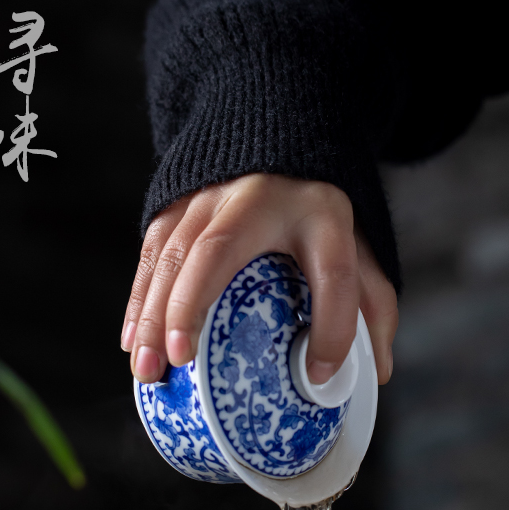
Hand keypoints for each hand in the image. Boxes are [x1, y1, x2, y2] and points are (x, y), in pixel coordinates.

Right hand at [121, 174, 397, 385]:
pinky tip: (131, 340)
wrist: (276, 135)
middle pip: (221, 248)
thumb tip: (377, 372)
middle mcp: (260, 198)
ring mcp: (210, 195)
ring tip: (147, 368)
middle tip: (178, 361)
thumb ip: (372, 305)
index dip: (332, 328)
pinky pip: (151, 253)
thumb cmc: (316, 213)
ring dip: (151, 313)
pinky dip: (138, 299)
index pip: (336, 274)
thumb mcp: (356, 248)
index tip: (318, 375)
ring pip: (173, 252)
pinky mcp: (176, 202)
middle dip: (191, 306)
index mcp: (323, 212)